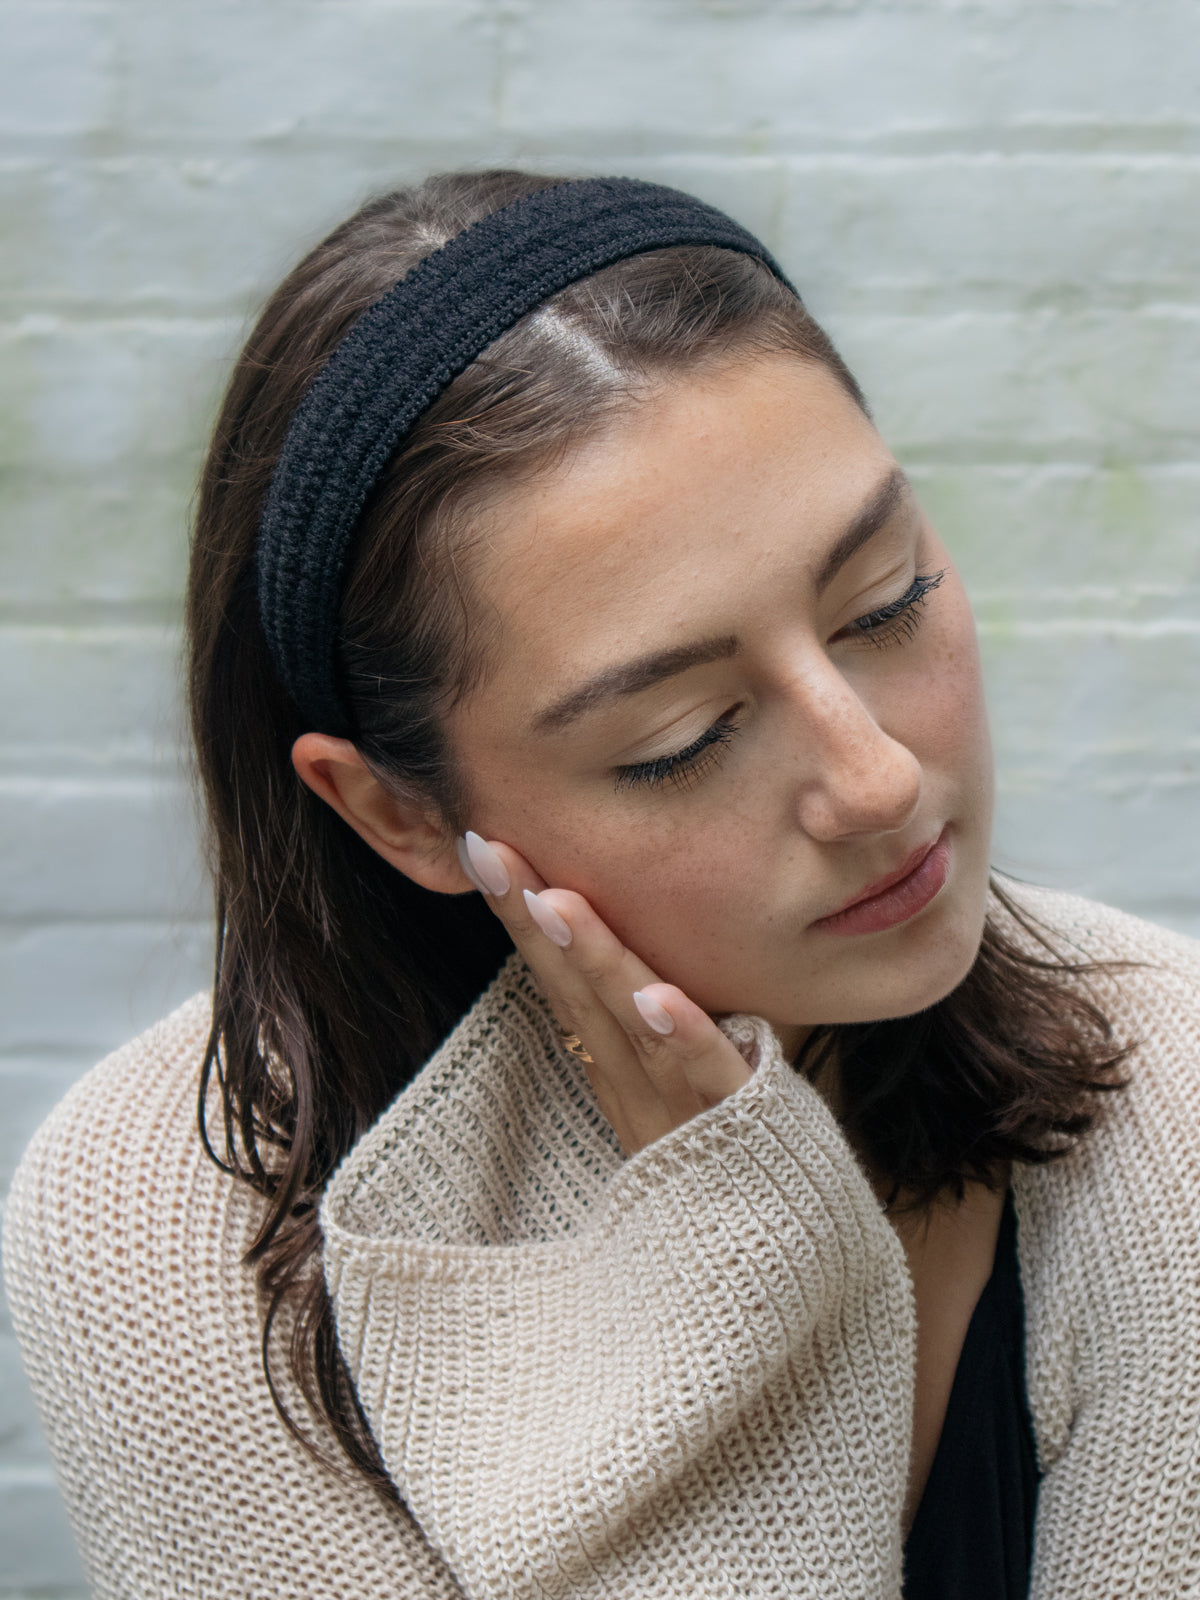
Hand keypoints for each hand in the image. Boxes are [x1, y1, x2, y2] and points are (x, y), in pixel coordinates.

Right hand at [458, 832, 753, 1154]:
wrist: (770, 1273)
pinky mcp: (738, 1135)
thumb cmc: (726, 1167)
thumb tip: (632, 960)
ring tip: (555, 903)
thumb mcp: (675, 1098)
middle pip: (577, 998)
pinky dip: (683, 1040)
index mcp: (619, 1074)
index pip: (559, 984)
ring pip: (631, 1031)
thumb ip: (652, 1038)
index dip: (519, 919)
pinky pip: (710, 1084)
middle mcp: (636, 1093)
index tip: (482, 845)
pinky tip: (657, 996)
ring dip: (593, 965)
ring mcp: (681, 1117)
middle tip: (490, 850)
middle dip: (531, 922)